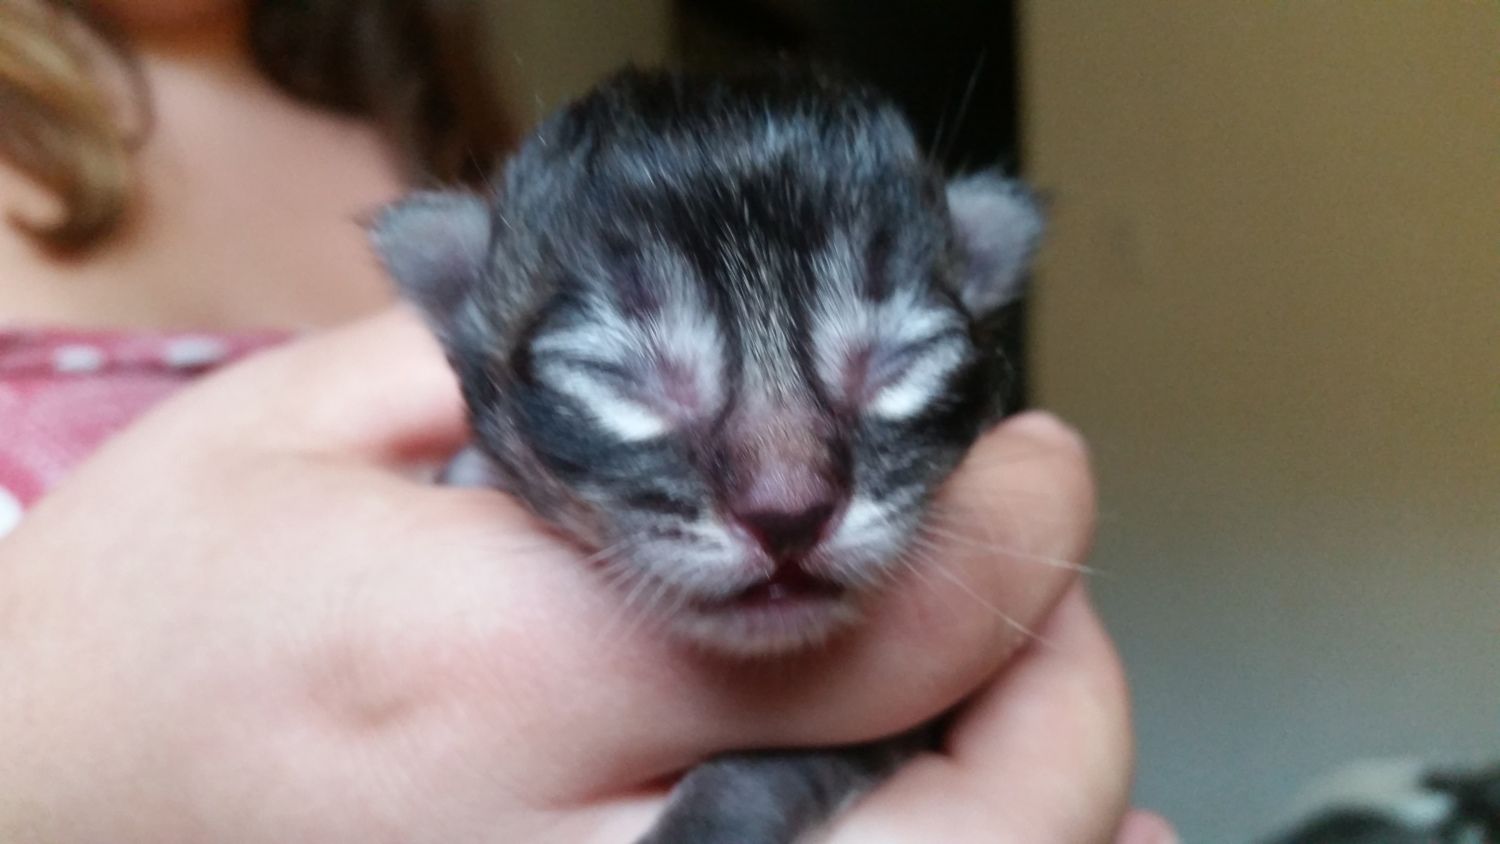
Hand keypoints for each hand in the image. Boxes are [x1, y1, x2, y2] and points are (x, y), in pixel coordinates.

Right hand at [0, 309, 1164, 842]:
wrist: (34, 804)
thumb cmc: (150, 622)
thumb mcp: (298, 432)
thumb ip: (536, 382)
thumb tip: (733, 366)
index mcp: (489, 672)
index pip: (852, 617)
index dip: (1005, 533)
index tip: (1031, 466)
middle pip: (951, 822)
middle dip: (1060, 697)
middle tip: (1042, 593)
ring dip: (1045, 812)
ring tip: (1049, 703)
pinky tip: (1006, 831)